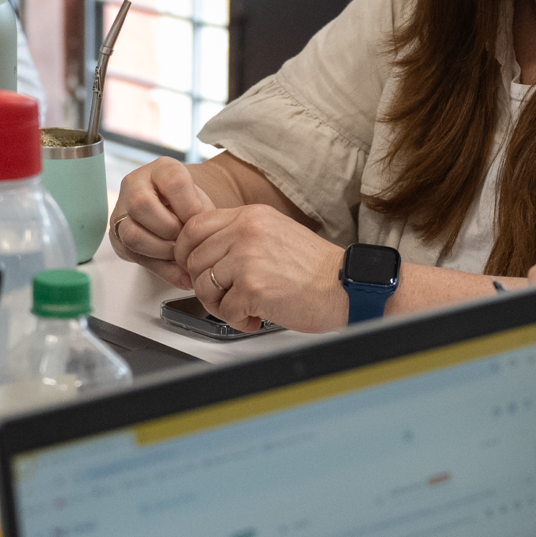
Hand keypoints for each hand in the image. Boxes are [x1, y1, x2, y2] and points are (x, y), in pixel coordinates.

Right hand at [106, 157, 205, 286]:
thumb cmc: (191, 204)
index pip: (173, 182)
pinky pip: (134, 255)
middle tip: (186, 239)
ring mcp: (122, 210)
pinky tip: (179, 272)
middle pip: (141, 205)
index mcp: (161, 169)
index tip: (199, 223)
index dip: (189, 207)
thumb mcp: (201, 204)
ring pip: (132, 234)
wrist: (178, 211)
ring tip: (181, 255)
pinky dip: (161, 268)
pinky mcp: (118, 236)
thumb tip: (201, 248)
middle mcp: (135, 185)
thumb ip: (203, 220)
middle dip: (170, 230)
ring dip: (162, 251)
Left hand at [176, 182, 351, 332]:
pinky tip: (255, 317)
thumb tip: (204, 252)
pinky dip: (236, 320)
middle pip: (194, 258)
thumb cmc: (317, 269)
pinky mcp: (252, 288)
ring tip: (242, 307)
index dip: (187, 252)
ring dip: (218, 304)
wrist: (348, 286)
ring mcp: (247, 259)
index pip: (194, 226)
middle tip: (223, 296)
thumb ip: (240, 236)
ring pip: (203, 285)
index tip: (196, 268)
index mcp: (251, 216)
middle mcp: (246, 232)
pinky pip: (223, 310)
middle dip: (203, 284)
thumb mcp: (275, 234)